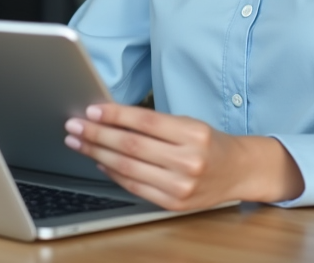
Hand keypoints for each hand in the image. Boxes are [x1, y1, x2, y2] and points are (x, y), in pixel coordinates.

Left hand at [63, 103, 303, 210]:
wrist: (239, 171)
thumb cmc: (211, 143)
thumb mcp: (189, 123)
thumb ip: (154, 123)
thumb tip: (111, 117)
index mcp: (194, 134)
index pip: (145, 122)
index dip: (115, 115)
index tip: (92, 110)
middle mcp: (188, 161)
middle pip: (131, 146)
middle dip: (97, 134)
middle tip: (75, 125)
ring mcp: (180, 186)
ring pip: (128, 168)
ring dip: (97, 153)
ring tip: (79, 142)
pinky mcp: (173, 203)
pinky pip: (134, 187)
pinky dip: (113, 173)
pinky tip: (100, 161)